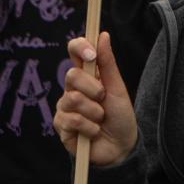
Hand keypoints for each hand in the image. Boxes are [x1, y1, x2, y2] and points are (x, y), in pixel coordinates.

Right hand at [53, 32, 137, 165]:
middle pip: (72, 75)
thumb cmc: (120, 117)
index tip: (91, 55)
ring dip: (94, 113)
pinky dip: (89, 128)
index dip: (80, 47)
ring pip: (73, 99)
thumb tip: (103, 34)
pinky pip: (72, 119)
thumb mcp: (117, 89)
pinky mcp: (61, 125)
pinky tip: (93, 132)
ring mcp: (64, 106)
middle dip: (94, 90)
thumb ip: (108, 63)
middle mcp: (72, 88)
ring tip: (100, 121)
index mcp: (86, 75)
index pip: (74, 50)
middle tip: (103, 101)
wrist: (121, 148)